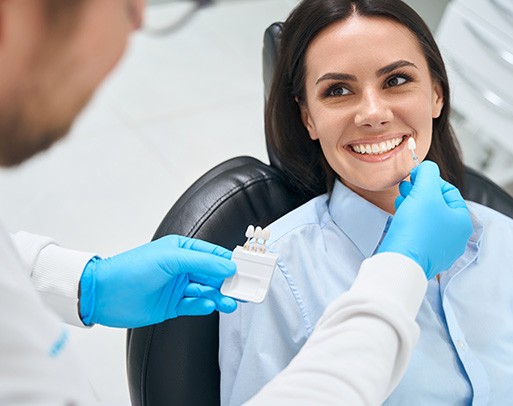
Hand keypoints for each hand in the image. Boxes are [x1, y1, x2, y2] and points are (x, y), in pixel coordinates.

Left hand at [79, 235, 237, 327]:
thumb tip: (227, 266)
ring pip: (206, 291)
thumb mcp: (169, 259)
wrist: (104, 294)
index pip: (213, 255)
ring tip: (231, 303)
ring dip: (219, 296)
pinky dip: (203, 306)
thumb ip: (202, 262)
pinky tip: (208, 305)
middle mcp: (181, 268)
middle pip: (213, 275)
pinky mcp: (172, 305)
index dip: (231, 261)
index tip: (248, 269)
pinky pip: (194, 305)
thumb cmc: (131, 268)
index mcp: (182, 250)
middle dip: (229, 282)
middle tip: (245, 289)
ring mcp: (177, 287)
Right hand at [378, 161, 472, 279]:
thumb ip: (428, 173)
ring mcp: (440, 248)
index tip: (411, 178)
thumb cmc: (415, 229)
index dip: (428, 180)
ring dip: (413, 206)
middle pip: (437, 205)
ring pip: (426, 218)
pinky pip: (419, 233)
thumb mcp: (424, 192)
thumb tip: (425, 168)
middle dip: (418, 193)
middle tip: (404, 189)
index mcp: (462, 221)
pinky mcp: (424, 255)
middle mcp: (455, 237)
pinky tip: (400, 219)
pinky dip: (410, 222)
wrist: (400, 262)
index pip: (447, 190)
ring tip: (400, 203)